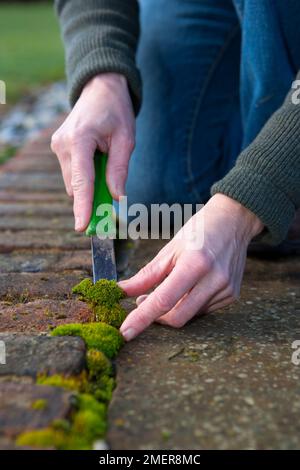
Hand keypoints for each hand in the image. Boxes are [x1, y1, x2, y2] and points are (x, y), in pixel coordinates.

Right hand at [51, 73, 134, 230]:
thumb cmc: (116, 111)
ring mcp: (58, 146)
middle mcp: (63, 144)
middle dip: (92, 198)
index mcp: (80, 139)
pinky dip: (85, 177)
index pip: (81, 180)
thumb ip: (119, 169)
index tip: (82, 226)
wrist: (100, 88)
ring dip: (89, 185)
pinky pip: (72, 173)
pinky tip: (97, 159)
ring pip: (73, 182)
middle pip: (76, 186)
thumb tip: (117, 198)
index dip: (83, 206)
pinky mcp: (59, 148)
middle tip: (112, 200)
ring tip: (106, 161)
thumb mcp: (126, 139)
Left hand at [119, 194, 263, 340]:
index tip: (126, 332)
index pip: (164, 300)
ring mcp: (226, 289)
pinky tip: (192, 285)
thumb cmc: (199, 231)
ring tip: (172, 285)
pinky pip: (203, 310)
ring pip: (190, 315)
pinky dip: (190, 303)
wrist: (234, 222)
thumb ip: (145, 275)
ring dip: (174, 307)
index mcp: (195, 263)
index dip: (142, 318)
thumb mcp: (169, 249)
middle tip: (144, 301)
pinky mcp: (232, 296)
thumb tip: (121, 291)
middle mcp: (214, 279)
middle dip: (157, 317)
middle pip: (178, 317)